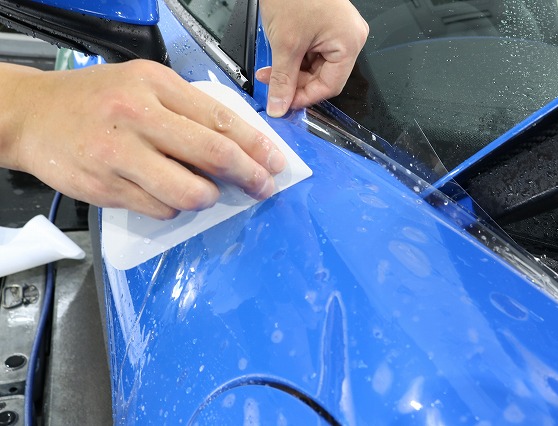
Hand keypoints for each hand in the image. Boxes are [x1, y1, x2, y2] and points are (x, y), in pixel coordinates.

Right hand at [0, 61, 285, 218]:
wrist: (34, 115)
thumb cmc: (97, 99)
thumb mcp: (145, 86)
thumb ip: (188, 110)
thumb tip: (237, 144)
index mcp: (155, 86)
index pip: (220, 120)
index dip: (255, 145)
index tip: (275, 161)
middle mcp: (138, 118)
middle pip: (212, 154)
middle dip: (248, 176)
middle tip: (263, 186)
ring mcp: (119, 156)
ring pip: (188, 192)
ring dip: (207, 197)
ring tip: (205, 191)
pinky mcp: (106, 188)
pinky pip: (159, 209)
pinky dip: (173, 206)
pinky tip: (165, 192)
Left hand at [255, 0, 368, 116]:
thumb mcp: (285, 44)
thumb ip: (283, 80)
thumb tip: (280, 106)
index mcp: (349, 43)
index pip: (330, 86)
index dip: (305, 97)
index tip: (285, 104)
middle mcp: (349, 37)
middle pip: (323, 76)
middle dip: (295, 82)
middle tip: (273, 85)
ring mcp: (338, 30)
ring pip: (315, 65)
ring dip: (291, 70)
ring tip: (271, 68)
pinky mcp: (325, 25)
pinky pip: (312, 51)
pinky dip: (294, 57)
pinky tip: (278, 56)